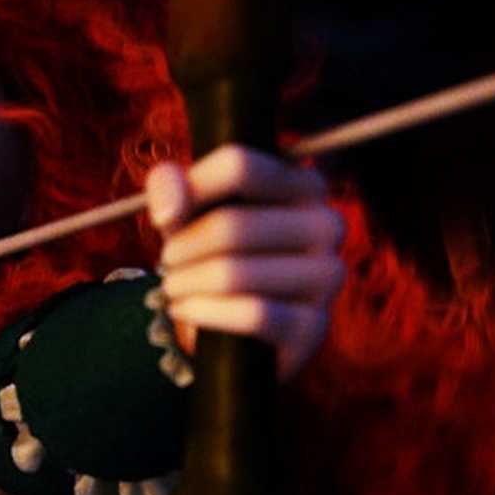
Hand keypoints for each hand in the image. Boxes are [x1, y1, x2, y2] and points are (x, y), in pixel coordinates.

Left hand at [145, 144, 346, 380]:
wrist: (236, 329)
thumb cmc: (214, 255)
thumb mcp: (189, 213)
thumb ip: (171, 187)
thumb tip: (169, 209)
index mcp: (304, 184)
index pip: (240, 165)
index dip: (191, 189)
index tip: (167, 216)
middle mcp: (327, 224)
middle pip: (231, 225)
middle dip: (182, 249)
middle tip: (168, 263)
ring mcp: (326, 276)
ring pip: (234, 273)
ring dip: (185, 283)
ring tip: (174, 287)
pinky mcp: (314, 325)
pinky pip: (251, 314)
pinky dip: (203, 312)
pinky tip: (185, 310)